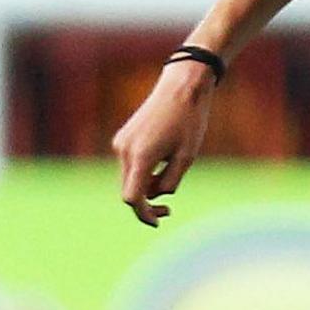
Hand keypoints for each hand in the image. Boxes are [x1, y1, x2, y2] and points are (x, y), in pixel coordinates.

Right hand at [113, 61, 216, 226]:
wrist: (181, 88)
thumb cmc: (189, 121)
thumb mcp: (186, 157)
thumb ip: (169, 181)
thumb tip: (155, 195)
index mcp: (140, 157)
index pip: (133, 198)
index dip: (144, 214)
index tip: (158, 221)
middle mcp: (124, 150)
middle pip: (129, 190)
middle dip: (147, 202)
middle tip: (168, 210)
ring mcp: (120, 143)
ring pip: (129, 178)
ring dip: (147, 185)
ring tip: (172, 171)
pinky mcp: (123, 138)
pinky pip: (131, 165)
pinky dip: (144, 172)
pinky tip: (163, 159)